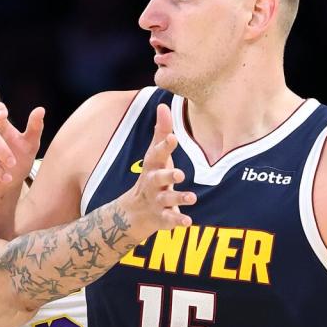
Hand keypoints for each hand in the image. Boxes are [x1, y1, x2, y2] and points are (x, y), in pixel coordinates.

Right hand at [123, 103, 195, 231]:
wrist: (134, 212)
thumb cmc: (152, 176)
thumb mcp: (155, 155)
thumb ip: (161, 132)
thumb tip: (163, 105)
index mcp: (152, 167)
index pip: (157, 155)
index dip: (164, 146)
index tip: (173, 137)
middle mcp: (153, 183)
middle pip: (158, 178)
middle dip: (168, 176)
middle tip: (180, 174)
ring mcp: (157, 201)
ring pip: (166, 200)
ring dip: (179, 198)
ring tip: (192, 197)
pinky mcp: (162, 218)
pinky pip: (170, 220)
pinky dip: (178, 221)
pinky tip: (188, 222)